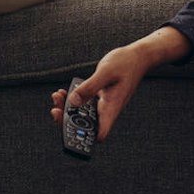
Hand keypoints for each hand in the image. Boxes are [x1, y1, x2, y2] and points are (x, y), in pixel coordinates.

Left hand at [47, 27, 191, 142]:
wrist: (137, 56)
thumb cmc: (126, 63)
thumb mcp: (106, 72)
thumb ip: (90, 87)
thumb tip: (73, 101)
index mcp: (111, 109)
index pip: (99, 134)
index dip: (84, 137)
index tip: (70, 126)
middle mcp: (106, 109)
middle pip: (86, 126)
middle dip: (68, 120)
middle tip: (55, 108)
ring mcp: (102, 104)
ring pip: (82, 114)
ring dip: (67, 108)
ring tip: (57, 96)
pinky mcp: (99, 96)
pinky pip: (83, 103)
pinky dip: (72, 99)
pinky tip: (64, 91)